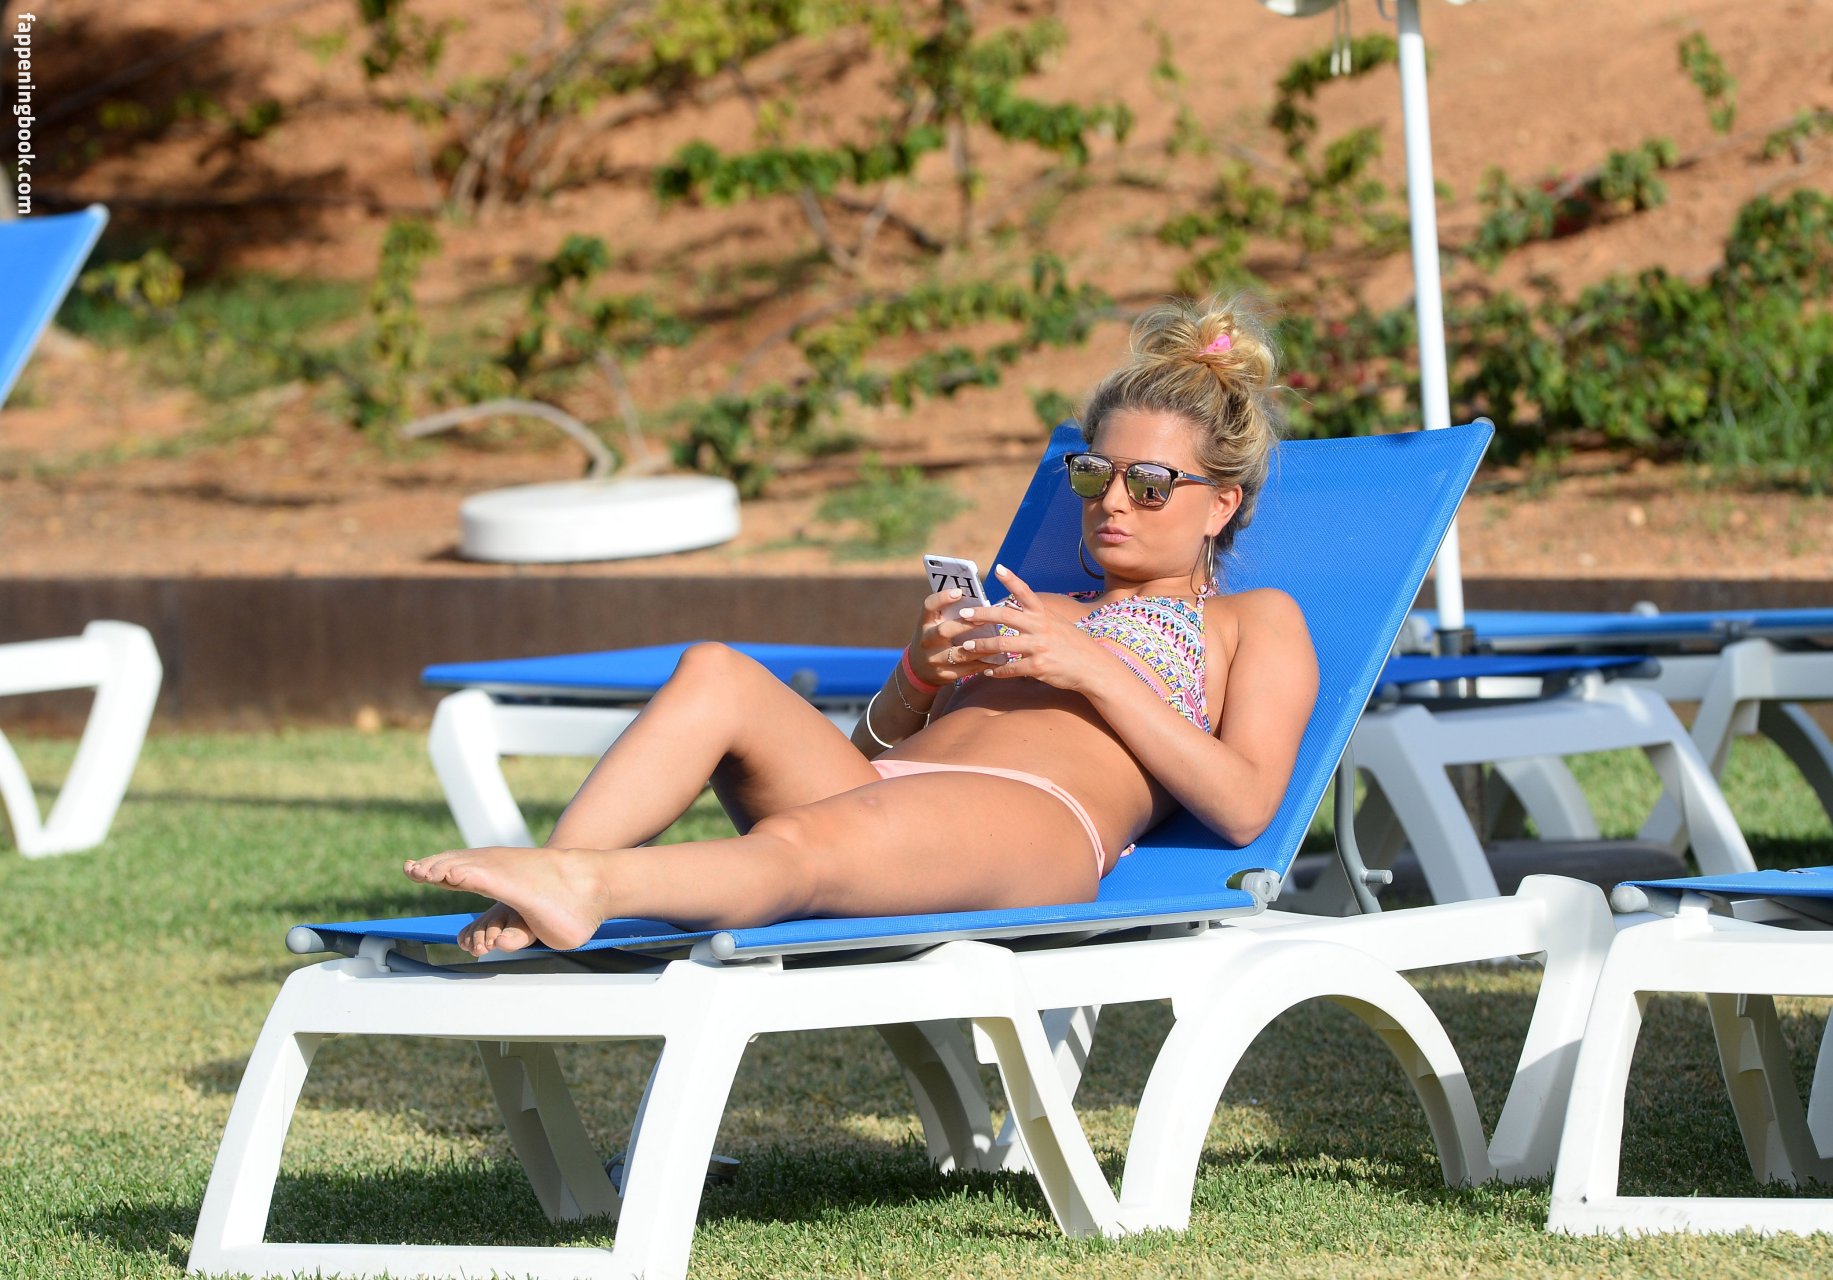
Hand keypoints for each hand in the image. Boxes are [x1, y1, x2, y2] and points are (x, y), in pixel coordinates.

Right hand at [907, 587, 997, 684]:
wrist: (919, 669)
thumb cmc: (935, 638)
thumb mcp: (935, 624)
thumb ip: (950, 613)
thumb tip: (979, 601)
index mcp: (925, 623)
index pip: (929, 606)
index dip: (942, 598)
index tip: (959, 592)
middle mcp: (926, 640)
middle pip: (944, 631)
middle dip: (966, 626)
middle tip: (985, 620)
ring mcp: (934, 659)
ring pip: (960, 654)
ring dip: (982, 648)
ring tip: (999, 641)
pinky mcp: (944, 674)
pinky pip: (967, 669)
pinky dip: (984, 664)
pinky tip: (998, 659)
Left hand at [952, 565, 1108, 690]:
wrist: (1094, 667)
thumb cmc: (1074, 645)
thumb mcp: (1058, 624)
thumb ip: (1037, 617)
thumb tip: (1016, 608)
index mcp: (1044, 614)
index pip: (1026, 592)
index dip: (1011, 579)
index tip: (997, 568)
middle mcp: (1040, 627)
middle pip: (1004, 615)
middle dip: (981, 615)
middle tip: (963, 615)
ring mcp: (1039, 646)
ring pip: (1001, 643)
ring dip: (981, 645)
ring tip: (966, 647)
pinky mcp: (1038, 667)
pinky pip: (1010, 668)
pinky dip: (996, 671)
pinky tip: (986, 672)